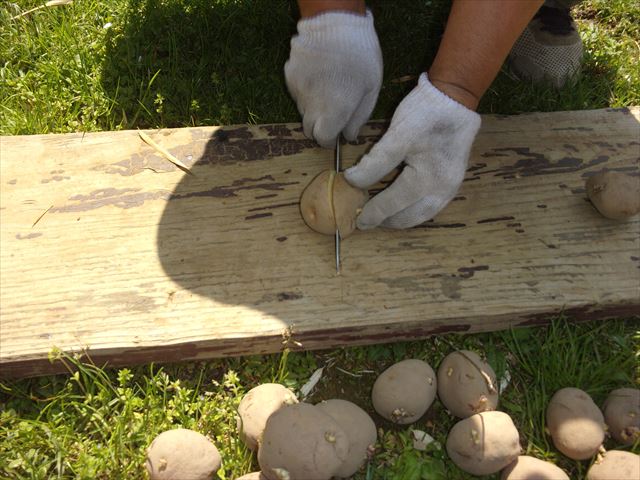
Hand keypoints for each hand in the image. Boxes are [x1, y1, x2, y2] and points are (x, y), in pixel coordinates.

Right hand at [285, 10, 382, 147]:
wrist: (335, 21)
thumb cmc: (361, 55)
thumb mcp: (371, 88)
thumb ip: (359, 117)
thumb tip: (349, 136)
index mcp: (334, 111)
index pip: (322, 139)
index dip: (328, 140)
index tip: (334, 136)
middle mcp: (312, 105)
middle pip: (309, 129)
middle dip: (319, 127)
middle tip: (332, 115)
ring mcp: (298, 90)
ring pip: (303, 111)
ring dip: (313, 108)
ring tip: (328, 89)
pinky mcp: (290, 76)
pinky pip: (297, 93)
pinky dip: (306, 91)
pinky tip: (318, 75)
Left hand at [344, 73, 480, 228]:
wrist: (455, 97)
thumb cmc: (426, 114)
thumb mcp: (396, 136)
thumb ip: (374, 162)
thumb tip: (352, 181)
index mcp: (428, 180)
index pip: (393, 203)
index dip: (373, 212)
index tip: (356, 219)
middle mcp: (443, 190)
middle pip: (410, 217)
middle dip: (387, 221)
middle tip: (366, 222)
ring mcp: (451, 187)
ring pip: (422, 215)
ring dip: (401, 219)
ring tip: (381, 218)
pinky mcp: (452, 181)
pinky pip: (431, 205)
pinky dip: (413, 210)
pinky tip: (401, 206)